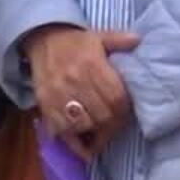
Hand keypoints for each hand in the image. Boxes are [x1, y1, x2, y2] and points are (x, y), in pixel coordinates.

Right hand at [23, 24, 141, 160]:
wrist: (41, 39)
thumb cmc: (75, 42)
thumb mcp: (99, 37)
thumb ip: (119, 40)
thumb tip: (138, 40)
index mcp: (91, 64)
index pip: (115, 98)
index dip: (123, 111)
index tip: (124, 114)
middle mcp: (74, 80)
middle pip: (102, 115)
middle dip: (111, 125)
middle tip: (113, 127)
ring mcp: (57, 93)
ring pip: (82, 125)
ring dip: (93, 132)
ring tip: (98, 132)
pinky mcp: (44, 103)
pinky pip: (61, 129)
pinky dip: (72, 139)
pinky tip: (82, 142)